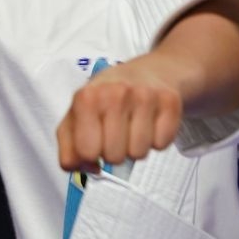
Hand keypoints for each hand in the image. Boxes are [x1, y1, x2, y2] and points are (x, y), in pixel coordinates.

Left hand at [56, 57, 183, 171]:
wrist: (149, 71)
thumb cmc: (109, 97)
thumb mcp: (77, 115)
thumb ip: (69, 148)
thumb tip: (89, 167)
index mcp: (87, 97)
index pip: (86, 152)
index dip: (90, 154)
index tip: (95, 141)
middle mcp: (115, 93)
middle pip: (114, 157)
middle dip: (114, 151)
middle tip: (117, 132)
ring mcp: (145, 96)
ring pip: (138, 153)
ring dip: (136, 147)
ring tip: (133, 127)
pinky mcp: (170, 102)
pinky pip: (161, 144)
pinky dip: (157, 139)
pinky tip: (150, 122)